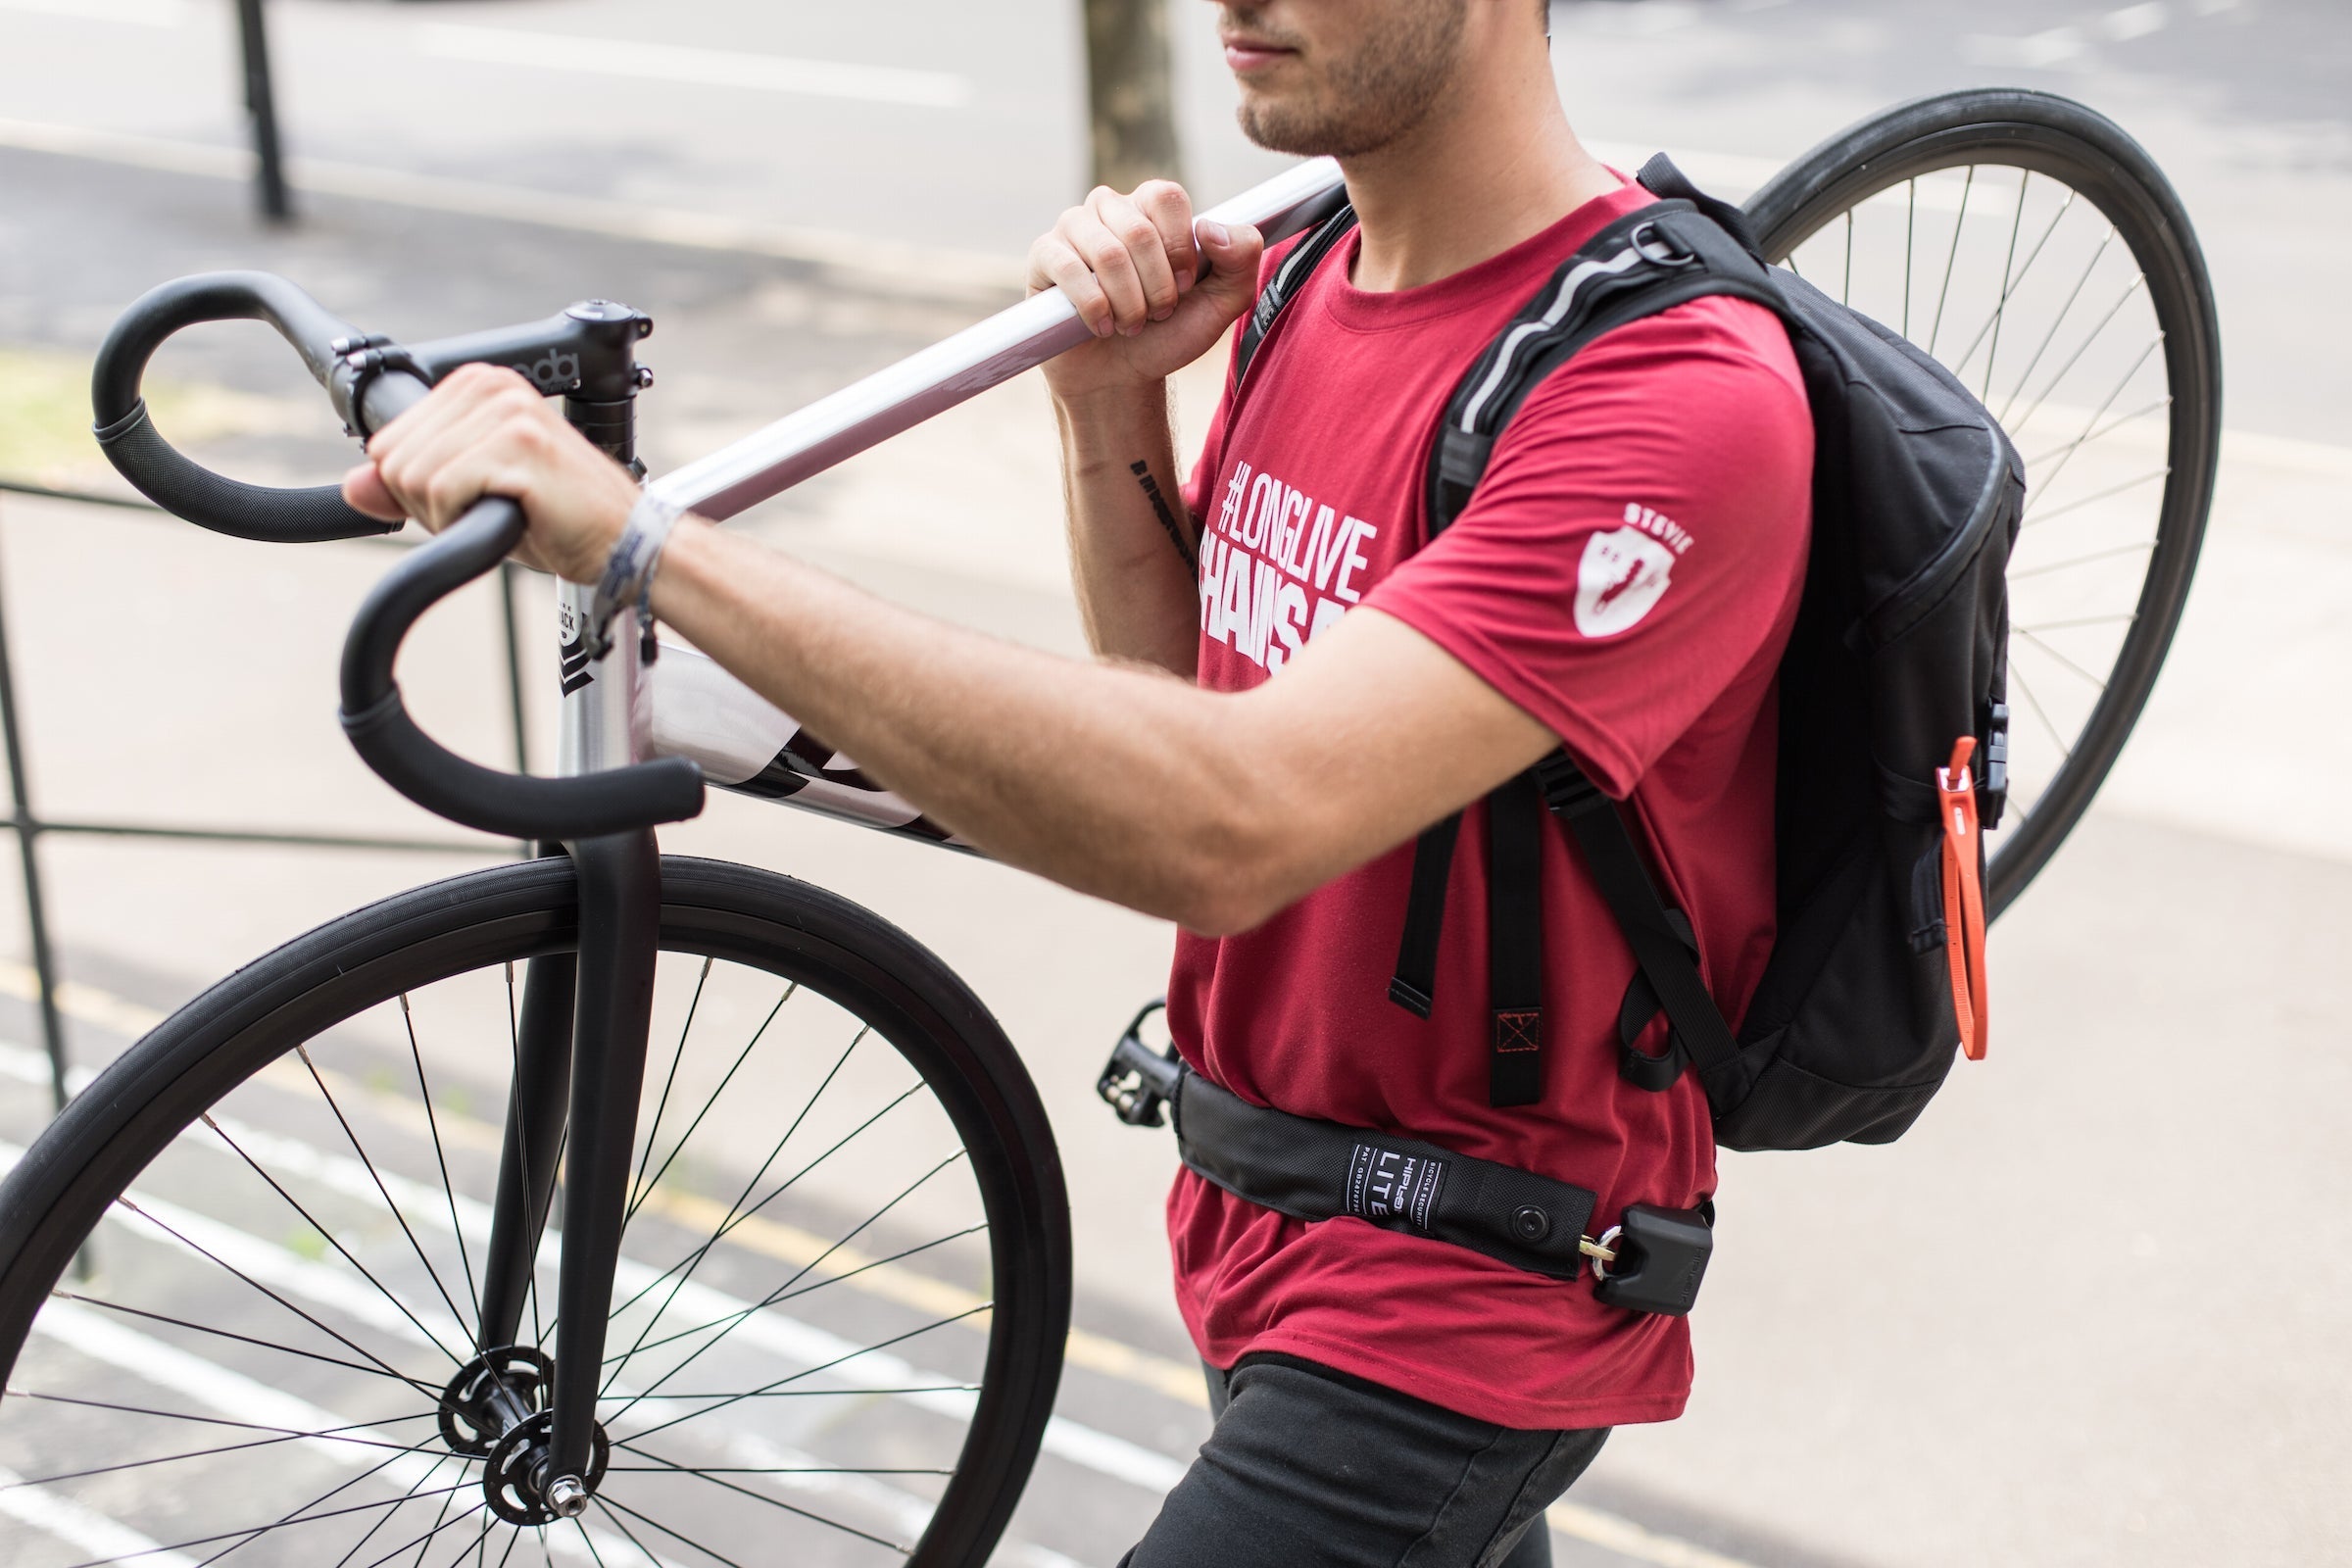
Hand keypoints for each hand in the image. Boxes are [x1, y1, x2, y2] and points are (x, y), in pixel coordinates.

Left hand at [339, 364, 642, 582]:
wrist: (622, 543)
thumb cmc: (556, 519)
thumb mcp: (468, 498)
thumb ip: (408, 487)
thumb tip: (354, 486)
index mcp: (478, 386)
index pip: (390, 441)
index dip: (418, 488)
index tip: (471, 498)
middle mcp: (491, 387)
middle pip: (395, 460)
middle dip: (430, 504)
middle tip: (490, 510)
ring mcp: (507, 412)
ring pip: (415, 478)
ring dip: (451, 515)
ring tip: (505, 513)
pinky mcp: (519, 443)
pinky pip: (445, 490)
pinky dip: (468, 518)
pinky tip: (514, 515)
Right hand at [1028, 181, 1263, 402]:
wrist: (1120, 377)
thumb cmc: (1168, 333)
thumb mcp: (1221, 304)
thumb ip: (1241, 261)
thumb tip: (1210, 227)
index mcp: (1151, 206)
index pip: (1167, 197)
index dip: (1180, 250)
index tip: (1185, 287)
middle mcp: (1110, 207)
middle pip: (1139, 231)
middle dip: (1157, 288)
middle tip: (1157, 314)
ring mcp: (1073, 228)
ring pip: (1108, 253)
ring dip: (1128, 303)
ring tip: (1129, 324)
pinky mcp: (1044, 256)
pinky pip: (1068, 269)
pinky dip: (1094, 308)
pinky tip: (1100, 327)